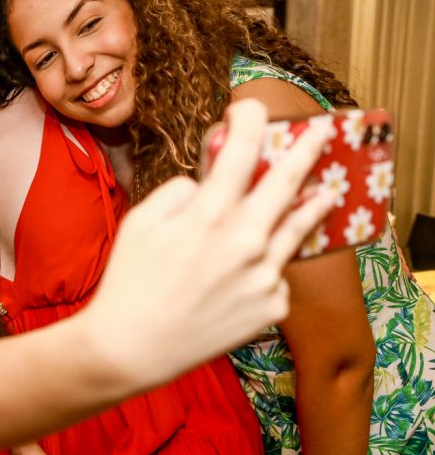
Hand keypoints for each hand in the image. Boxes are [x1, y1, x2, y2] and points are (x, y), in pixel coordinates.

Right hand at [86, 99, 335, 385]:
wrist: (133, 347)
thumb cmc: (129, 281)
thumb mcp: (140, 222)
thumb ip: (179, 191)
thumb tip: (209, 182)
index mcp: (209, 215)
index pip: (241, 151)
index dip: (250, 121)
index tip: (251, 107)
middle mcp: (246, 242)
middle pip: (287, 183)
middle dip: (304, 151)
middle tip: (320, 133)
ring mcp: (264, 276)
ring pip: (297, 230)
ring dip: (313, 205)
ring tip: (325, 192)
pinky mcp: (272, 306)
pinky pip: (276, 276)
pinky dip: (263, 270)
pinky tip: (241, 278)